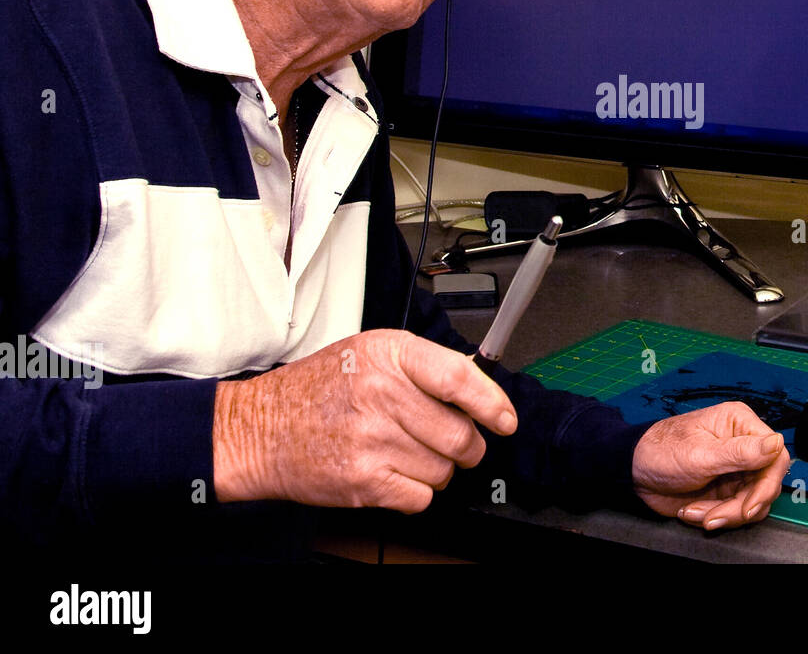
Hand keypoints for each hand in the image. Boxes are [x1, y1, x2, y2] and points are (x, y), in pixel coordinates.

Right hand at [212, 329, 516, 512]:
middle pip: (460, 434)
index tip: (505, 419)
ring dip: (436, 470)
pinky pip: (420, 497)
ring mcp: (372, 439)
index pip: (459, 379)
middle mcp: (382, 394)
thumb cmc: (319, 389)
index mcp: (389, 355)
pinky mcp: (362, 480)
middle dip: (465, 447)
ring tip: (406, 454)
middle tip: (450, 443)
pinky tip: (392, 473)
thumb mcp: (371, 352)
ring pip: (443, 470)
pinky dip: (415, 492)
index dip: (492, 403)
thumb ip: (425, 366)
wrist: (259, 428)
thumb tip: (480, 389)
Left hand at [631, 401, 790, 530]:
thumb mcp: (700, 455)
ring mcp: (736, 470)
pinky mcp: (727, 489)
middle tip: (715, 516)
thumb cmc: (660, 451)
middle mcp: (743, 445)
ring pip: (754, 502)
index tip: (749, 506)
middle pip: (766, 484)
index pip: (775, 456)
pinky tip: (694, 511)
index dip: (767, 485)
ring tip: (698, 512)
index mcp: (740, 424)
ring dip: (726, 514)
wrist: (635, 473)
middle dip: (740, 506)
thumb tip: (777, 443)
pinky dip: (717, 517)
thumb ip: (740, 452)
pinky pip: (737, 511)